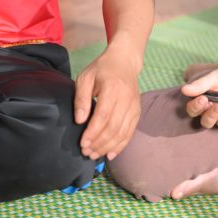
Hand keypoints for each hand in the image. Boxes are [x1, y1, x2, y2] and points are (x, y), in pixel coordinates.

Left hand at [74, 45, 141, 159]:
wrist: (125, 62)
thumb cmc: (102, 69)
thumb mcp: (86, 78)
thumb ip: (81, 98)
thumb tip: (79, 120)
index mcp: (113, 88)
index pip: (103, 116)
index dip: (93, 132)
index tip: (83, 143)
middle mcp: (126, 99)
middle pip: (114, 127)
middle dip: (99, 143)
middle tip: (86, 152)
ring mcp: (134, 106)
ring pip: (122, 133)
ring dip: (108, 147)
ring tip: (94, 155)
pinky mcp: (137, 112)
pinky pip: (130, 132)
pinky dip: (121, 145)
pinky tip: (110, 154)